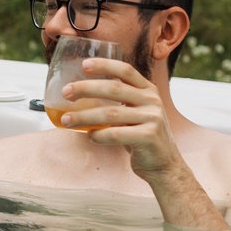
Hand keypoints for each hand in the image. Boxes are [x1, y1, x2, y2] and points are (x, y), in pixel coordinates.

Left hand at [61, 59, 229, 230]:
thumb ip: (119, 101)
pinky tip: (89, 136)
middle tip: (65, 93)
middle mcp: (152, 101)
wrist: (164, 165)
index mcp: (148, 90)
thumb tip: (80, 93)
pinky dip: (98, 135)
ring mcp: (153, 118)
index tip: (84, 65)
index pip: (125, 70)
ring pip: (110, 113)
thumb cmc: (141, 136)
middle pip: (113, 89)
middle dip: (86, 88)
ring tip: (65, 120)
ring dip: (84, 116)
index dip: (105, 65)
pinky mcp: (149, 137)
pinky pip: (115, 134)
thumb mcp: (134, 113)